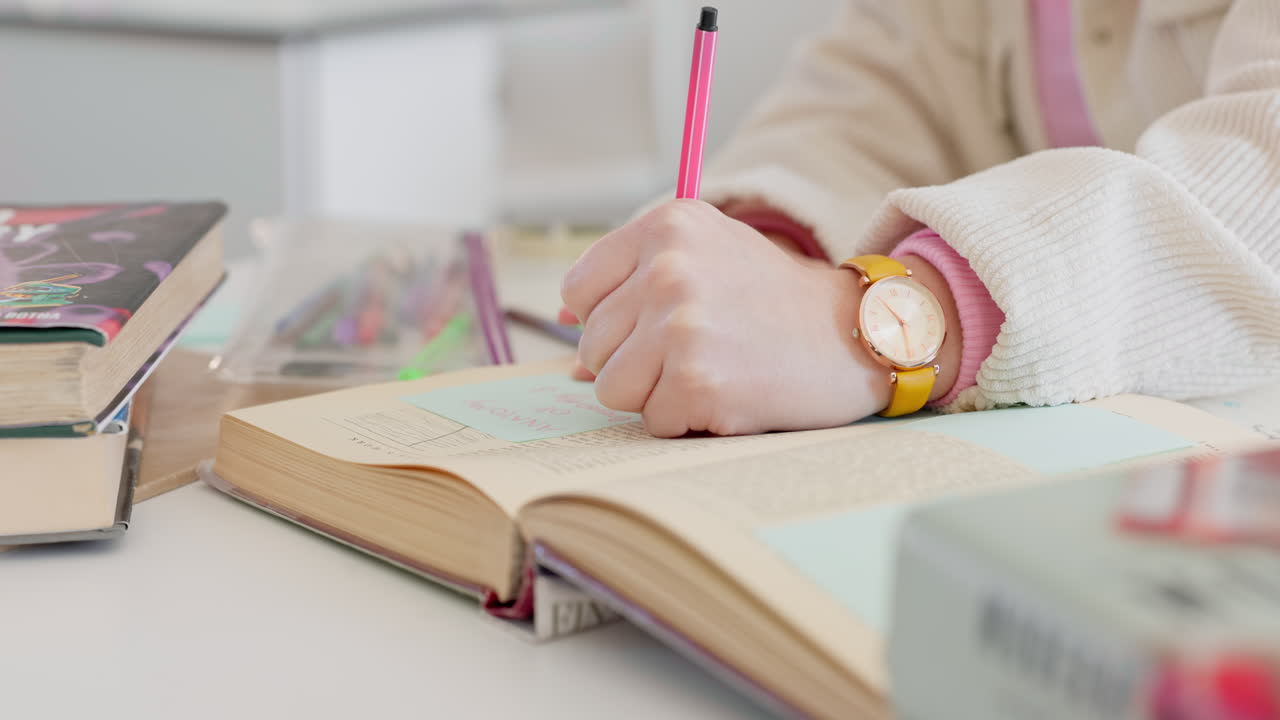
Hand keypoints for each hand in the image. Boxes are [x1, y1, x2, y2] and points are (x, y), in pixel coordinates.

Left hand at [560, 200, 894, 436]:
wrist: (858, 333)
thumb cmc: (774, 301)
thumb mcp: (706, 258)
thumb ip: (632, 283)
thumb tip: (562, 335)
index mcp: (666, 225)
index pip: (578, 290)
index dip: (610, 320)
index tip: (656, 323)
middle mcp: (669, 267)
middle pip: (591, 344)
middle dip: (635, 361)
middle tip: (699, 348)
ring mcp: (682, 325)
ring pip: (611, 388)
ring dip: (656, 394)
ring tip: (712, 369)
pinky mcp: (699, 380)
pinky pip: (654, 421)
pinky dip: (688, 420)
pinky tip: (731, 393)